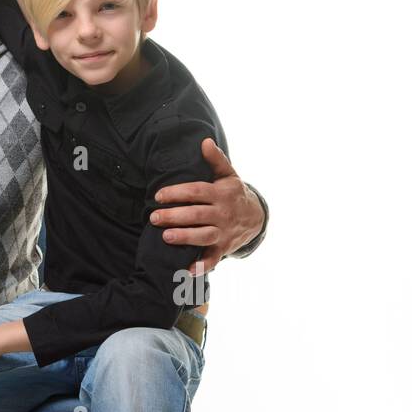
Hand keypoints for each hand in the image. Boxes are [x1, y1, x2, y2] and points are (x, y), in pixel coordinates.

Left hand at [150, 139, 265, 274]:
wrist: (257, 218)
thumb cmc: (234, 193)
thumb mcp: (228, 175)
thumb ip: (216, 160)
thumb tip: (205, 141)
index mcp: (221, 194)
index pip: (197, 192)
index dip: (177, 193)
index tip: (158, 195)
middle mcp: (223, 213)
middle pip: (197, 215)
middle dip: (175, 216)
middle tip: (154, 217)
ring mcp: (224, 232)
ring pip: (203, 236)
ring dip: (185, 237)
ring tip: (166, 237)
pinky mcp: (224, 248)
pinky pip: (213, 258)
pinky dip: (202, 266)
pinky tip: (187, 270)